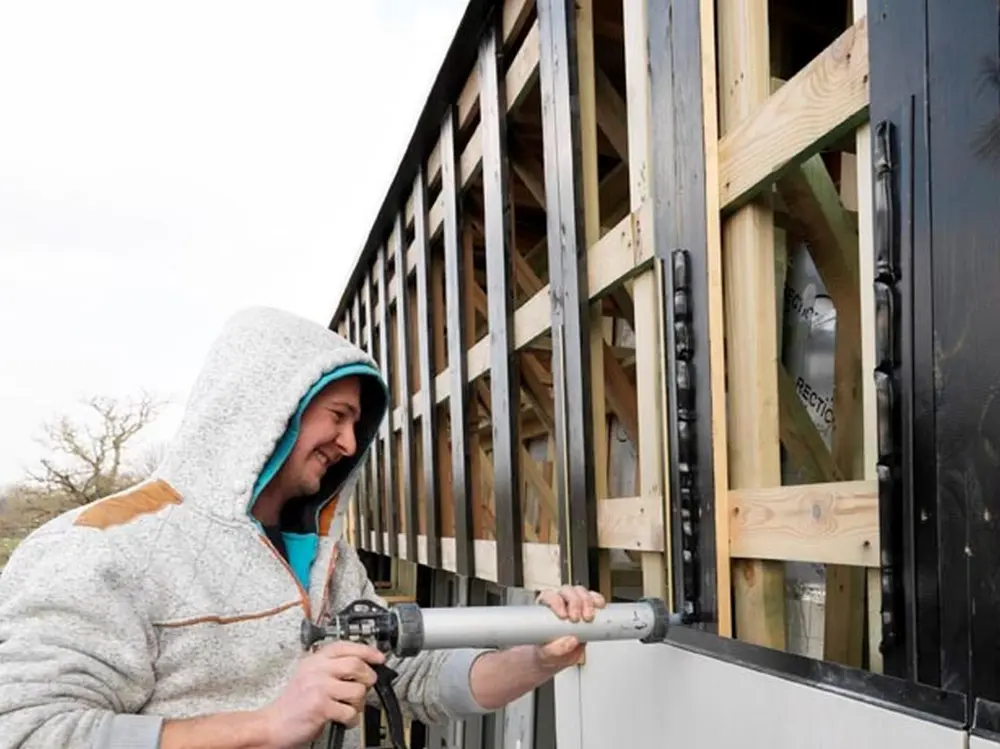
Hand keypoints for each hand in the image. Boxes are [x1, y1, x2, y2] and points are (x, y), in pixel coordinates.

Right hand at [256, 640, 384, 748]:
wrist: (272, 724)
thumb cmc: (292, 704)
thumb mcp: (308, 675)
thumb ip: (330, 667)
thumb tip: (361, 665)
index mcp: (315, 660)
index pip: (345, 646)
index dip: (366, 650)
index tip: (378, 657)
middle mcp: (317, 670)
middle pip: (356, 665)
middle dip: (368, 677)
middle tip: (366, 685)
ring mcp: (319, 687)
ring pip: (357, 689)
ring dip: (359, 702)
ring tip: (349, 706)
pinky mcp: (321, 706)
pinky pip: (350, 711)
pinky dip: (351, 719)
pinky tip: (343, 719)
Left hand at [533, 585, 605, 671]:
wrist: (560, 656)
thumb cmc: (548, 650)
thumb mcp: (547, 654)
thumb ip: (555, 649)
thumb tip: (571, 640)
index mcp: (545, 608)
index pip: (548, 596)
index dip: (556, 602)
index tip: (563, 616)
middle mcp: (559, 601)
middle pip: (566, 591)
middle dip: (574, 602)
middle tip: (576, 618)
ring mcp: (574, 603)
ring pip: (580, 591)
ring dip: (586, 602)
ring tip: (588, 618)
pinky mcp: (587, 607)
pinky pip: (594, 597)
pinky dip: (598, 600)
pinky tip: (599, 607)